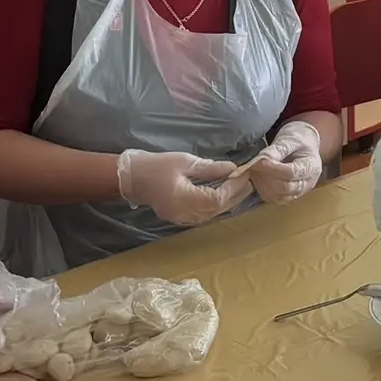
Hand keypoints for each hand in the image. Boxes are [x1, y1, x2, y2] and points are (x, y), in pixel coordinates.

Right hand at [116, 149, 254, 226]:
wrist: (131, 178)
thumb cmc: (156, 166)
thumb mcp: (185, 162)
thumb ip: (210, 168)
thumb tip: (232, 168)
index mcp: (184, 199)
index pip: (217, 198)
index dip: (234, 188)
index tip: (244, 174)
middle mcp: (184, 213)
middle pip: (217, 209)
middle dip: (235, 196)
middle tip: (249, 181)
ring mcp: (181, 218)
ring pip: (212, 214)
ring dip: (228, 202)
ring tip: (241, 187)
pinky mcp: (179, 217)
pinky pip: (203, 215)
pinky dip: (216, 206)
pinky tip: (224, 195)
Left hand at [247, 121, 325, 205]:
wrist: (304, 146)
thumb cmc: (299, 140)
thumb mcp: (290, 139)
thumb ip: (277, 150)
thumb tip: (262, 159)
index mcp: (312, 167)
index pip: (291, 173)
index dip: (273, 169)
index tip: (258, 161)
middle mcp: (307, 183)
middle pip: (285, 187)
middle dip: (266, 177)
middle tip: (253, 166)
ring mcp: (298, 192)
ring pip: (277, 196)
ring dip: (262, 185)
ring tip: (255, 171)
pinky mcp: (288, 196)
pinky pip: (273, 198)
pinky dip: (262, 190)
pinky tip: (258, 178)